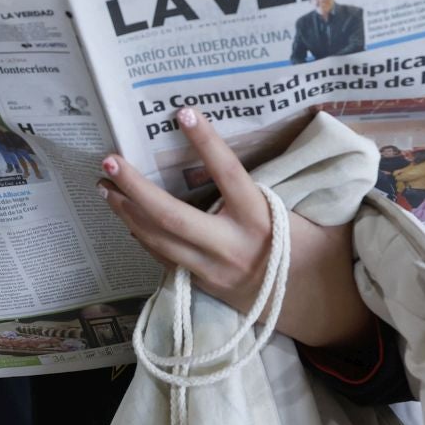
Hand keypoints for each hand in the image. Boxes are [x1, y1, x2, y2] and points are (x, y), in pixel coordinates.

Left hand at [97, 107, 374, 349]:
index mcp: (261, 221)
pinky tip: (125, 217)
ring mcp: (213, 270)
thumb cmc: (320, 254)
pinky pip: (165, 258)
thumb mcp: (315, 215)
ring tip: (104, 186)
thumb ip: (287, 185)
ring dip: (127, 213)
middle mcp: (231, 246)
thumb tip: (294, 144)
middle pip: (172, 217)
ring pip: (159, 241)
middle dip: (135, 189)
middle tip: (109, 160)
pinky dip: (142, 236)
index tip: (184, 112)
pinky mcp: (204, 285)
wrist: (320, 312)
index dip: (206, 143)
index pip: (228, 175)